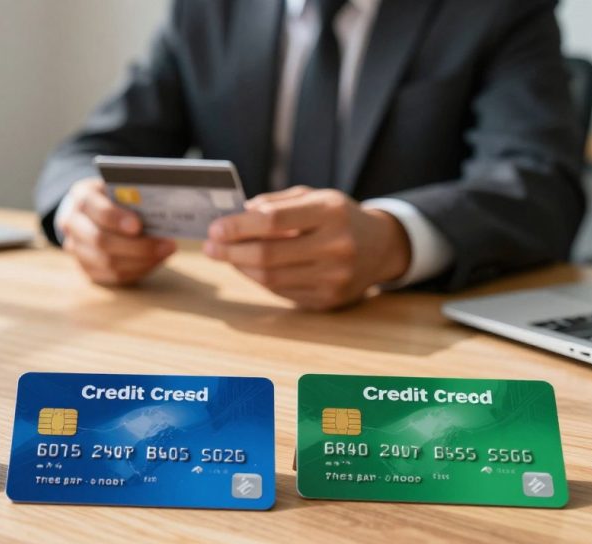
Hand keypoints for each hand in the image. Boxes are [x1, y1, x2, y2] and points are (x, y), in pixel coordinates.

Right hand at [57, 178, 175, 284]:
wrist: (93, 211)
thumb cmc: (115, 196)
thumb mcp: (121, 186)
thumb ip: (134, 196)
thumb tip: (162, 210)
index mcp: (81, 196)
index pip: (94, 208)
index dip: (115, 218)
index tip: (138, 225)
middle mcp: (72, 223)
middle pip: (100, 240)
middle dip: (136, 245)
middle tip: (166, 244)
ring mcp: (76, 248)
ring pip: (107, 262)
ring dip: (141, 260)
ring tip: (166, 252)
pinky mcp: (86, 268)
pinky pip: (112, 275)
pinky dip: (137, 269)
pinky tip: (155, 260)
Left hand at [203, 187, 410, 309]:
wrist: (381, 247)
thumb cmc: (338, 217)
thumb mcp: (314, 196)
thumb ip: (275, 203)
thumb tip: (237, 215)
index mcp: (331, 212)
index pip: (273, 221)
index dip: (238, 227)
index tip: (215, 228)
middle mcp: (336, 245)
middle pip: (268, 255)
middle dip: (231, 251)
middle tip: (210, 247)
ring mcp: (335, 276)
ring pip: (271, 278)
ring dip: (241, 268)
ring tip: (226, 256)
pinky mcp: (330, 299)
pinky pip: (282, 292)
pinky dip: (259, 280)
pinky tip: (249, 269)